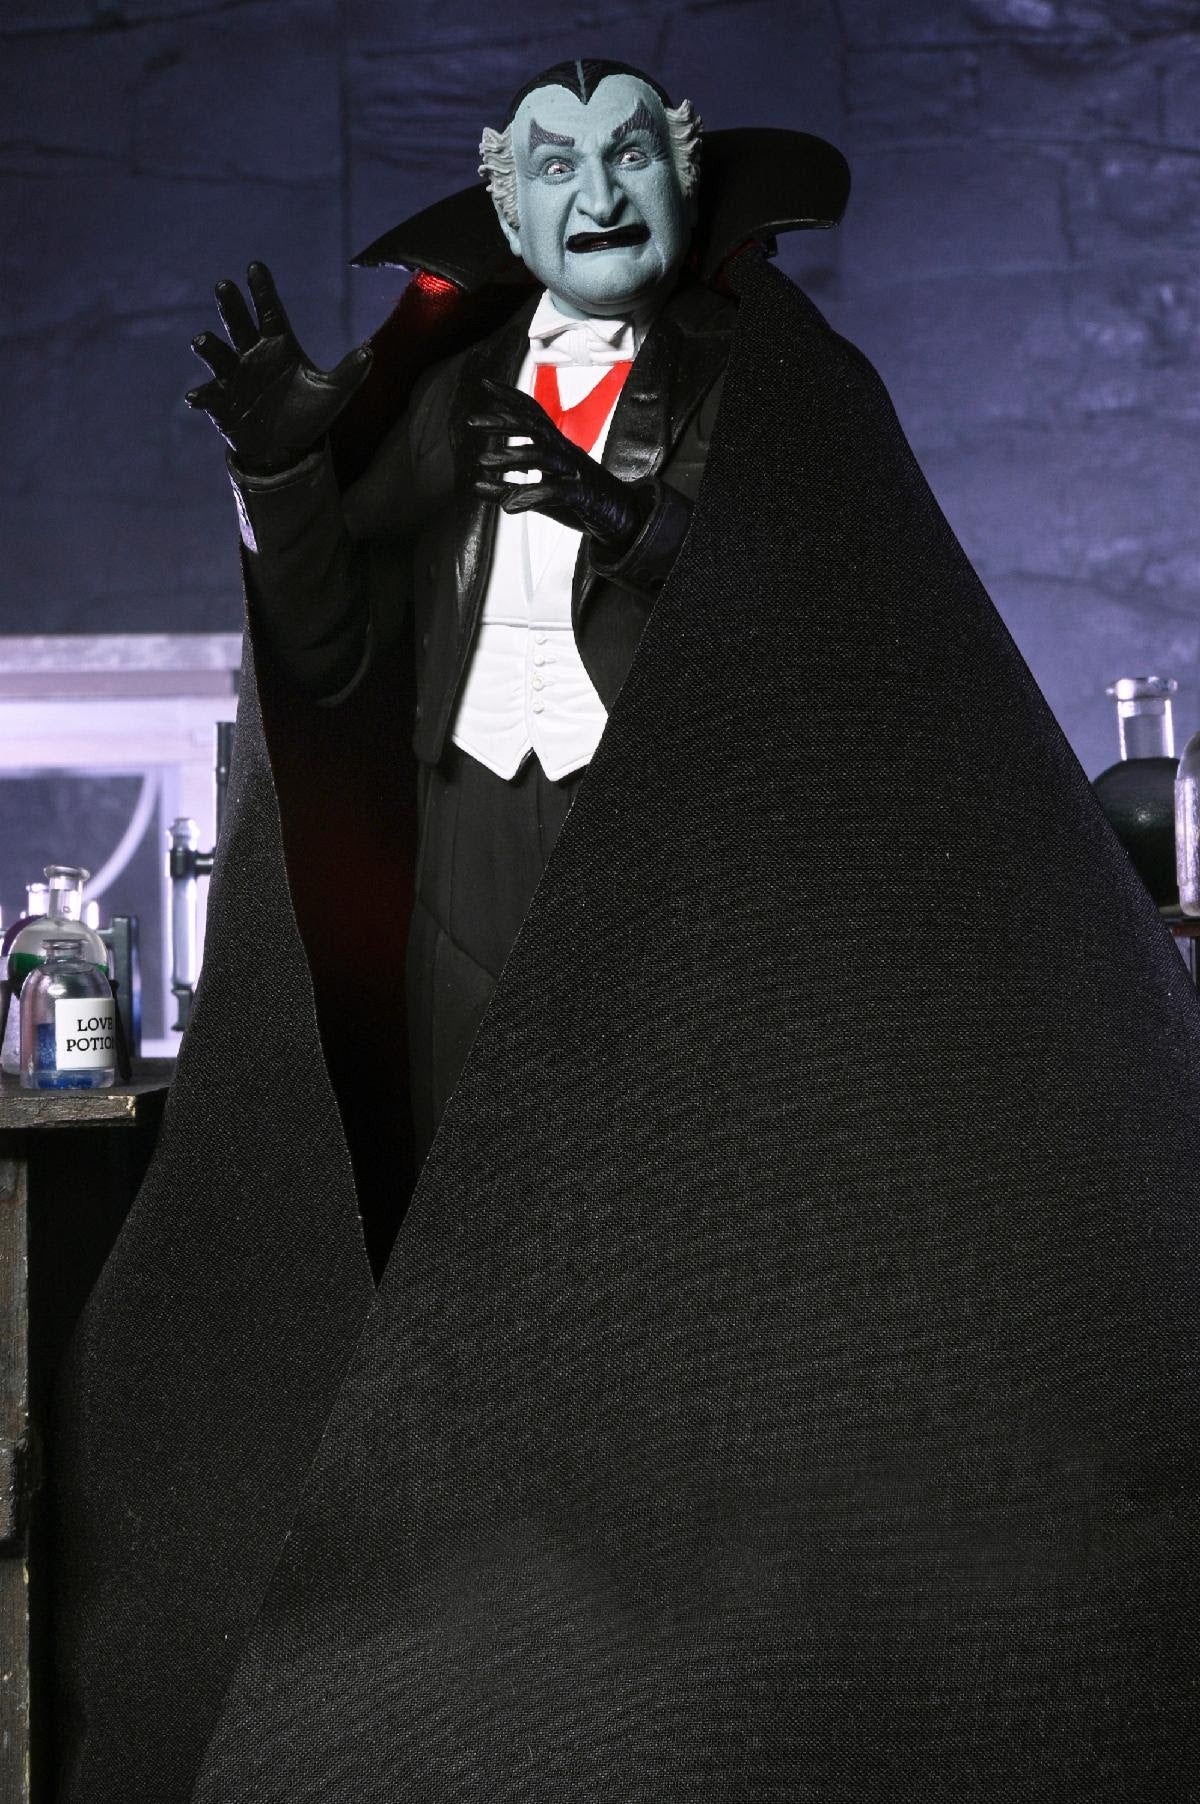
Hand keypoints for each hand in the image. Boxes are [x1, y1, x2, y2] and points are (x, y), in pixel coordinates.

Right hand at [185, 262, 370, 475]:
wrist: (287, 448)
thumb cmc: (307, 414)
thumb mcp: (333, 394)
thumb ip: (350, 372)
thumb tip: (369, 351)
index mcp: (279, 346)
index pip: (270, 311)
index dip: (263, 290)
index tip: (255, 266)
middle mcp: (253, 355)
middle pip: (239, 324)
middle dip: (231, 306)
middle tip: (224, 286)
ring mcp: (234, 377)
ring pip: (218, 355)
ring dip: (209, 346)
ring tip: (202, 340)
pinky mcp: (222, 402)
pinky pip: (208, 395)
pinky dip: (201, 395)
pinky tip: (195, 397)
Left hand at [466, 378, 649, 554]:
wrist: (625, 520)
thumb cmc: (584, 503)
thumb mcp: (539, 495)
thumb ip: (509, 489)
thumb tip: (477, 486)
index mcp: (558, 447)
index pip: (534, 414)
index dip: (511, 397)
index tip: (487, 385)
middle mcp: (566, 453)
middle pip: (535, 427)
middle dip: (504, 420)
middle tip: (474, 421)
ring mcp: (576, 472)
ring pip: (543, 456)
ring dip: (512, 456)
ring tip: (485, 462)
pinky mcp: (584, 495)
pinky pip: (557, 490)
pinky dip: (531, 495)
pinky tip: (510, 505)